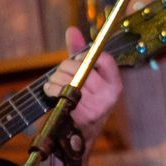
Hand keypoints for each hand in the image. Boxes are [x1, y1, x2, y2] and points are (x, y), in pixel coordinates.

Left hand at [44, 27, 121, 143]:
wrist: (78, 136)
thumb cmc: (83, 102)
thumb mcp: (87, 78)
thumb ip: (80, 53)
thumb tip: (72, 30)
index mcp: (114, 84)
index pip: (104, 58)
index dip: (86, 56)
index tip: (78, 61)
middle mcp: (109, 95)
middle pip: (82, 66)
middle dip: (65, 67)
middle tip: (62, 74)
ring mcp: (96, 106)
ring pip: (69, 77)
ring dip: (55, 78)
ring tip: (56, 85)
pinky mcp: (80, 114)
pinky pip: (60, 91)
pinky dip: (50, 88)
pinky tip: (52, 93)